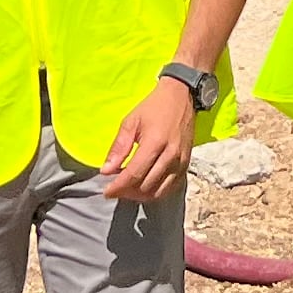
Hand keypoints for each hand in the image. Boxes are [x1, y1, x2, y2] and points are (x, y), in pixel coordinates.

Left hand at [100, 78, 196, 203]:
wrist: (181, 97)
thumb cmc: (153, 107)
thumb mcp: (131, 121)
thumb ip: (119, 147)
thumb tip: (106, 170)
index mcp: (155, 142)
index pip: (134, 174)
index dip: (118, 187)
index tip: (107, 191)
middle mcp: (170, 155)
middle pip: (146, 186)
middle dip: (127, 192)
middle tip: (116, 188)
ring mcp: (181, 162)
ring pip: (159, 191)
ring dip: (141, 195)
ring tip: (128, 189)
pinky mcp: (186, 165)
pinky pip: (170, 188)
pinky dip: (155, 193)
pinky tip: (145, 187)